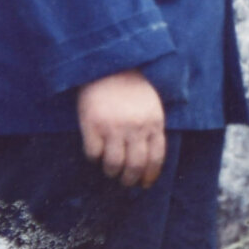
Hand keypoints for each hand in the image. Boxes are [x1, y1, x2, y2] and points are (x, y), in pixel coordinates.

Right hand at [77, 68, 166, 187]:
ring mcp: (113, 127)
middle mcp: (135, 127)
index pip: (155, 158)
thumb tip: (147, 161)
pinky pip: (93, 153)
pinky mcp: (92, 124)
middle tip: (125, 181)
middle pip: (134, 166)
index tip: (144, 184)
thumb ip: (151, 129)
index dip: (150, 176)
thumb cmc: (132, 87)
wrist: (108, 65)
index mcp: (153, 123)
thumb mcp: (151, 106)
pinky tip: (95, 154)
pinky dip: (94, 159)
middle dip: (130, 179)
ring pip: (113, 164)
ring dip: (111, 172)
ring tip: (109, 170)